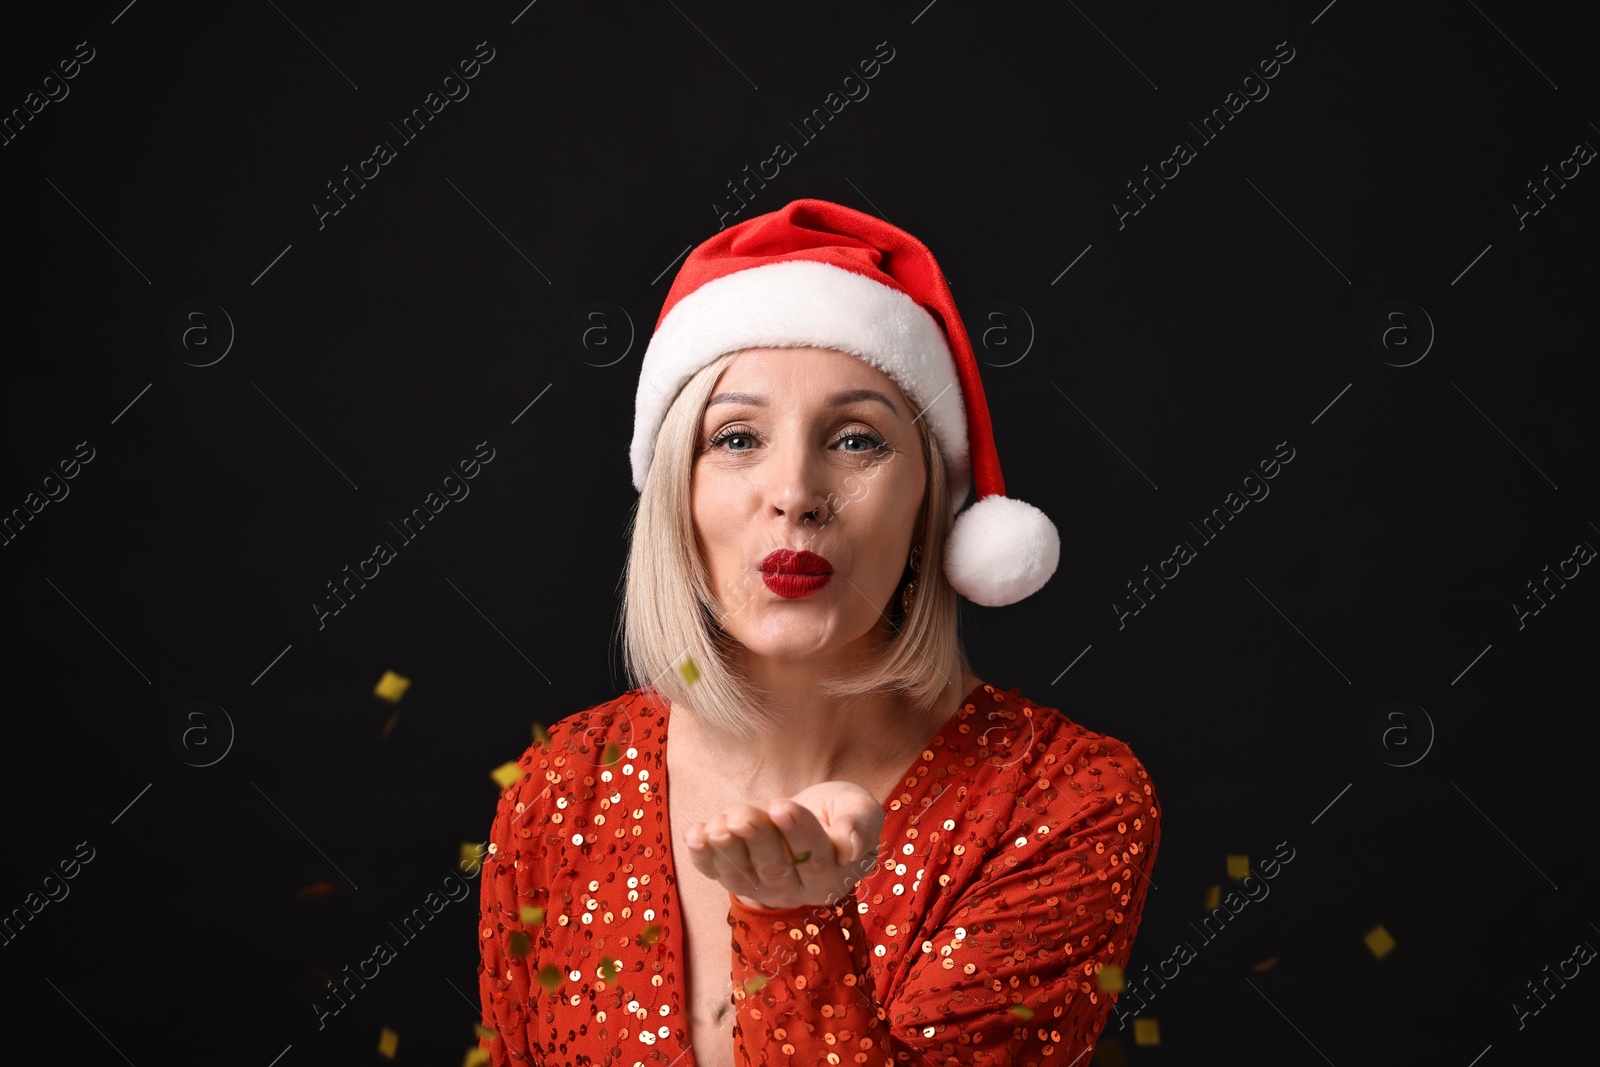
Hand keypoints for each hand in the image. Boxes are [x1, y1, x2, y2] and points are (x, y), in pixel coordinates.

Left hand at [682, 780, 885, 910]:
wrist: (815, 821)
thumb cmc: (841, 814)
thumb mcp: (860, 809)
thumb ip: (859, 824)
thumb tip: (848, 846)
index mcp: (833, 874)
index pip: (815, 855)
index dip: (797, 831)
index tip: (781, 805)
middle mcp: (797, 890)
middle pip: (775, 867)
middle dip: (755, 839)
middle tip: (742, 815)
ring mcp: (764, 889)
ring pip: (743, 874)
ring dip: (726, 849)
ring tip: (717, 826)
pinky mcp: (738, 879)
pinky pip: (717, 873)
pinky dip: (702, 857)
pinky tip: (693, 834)